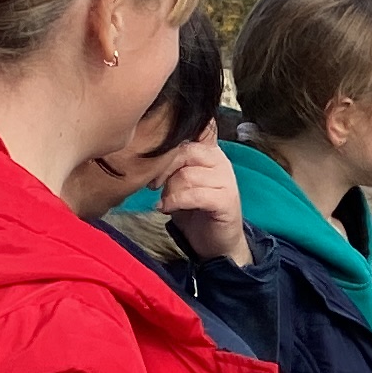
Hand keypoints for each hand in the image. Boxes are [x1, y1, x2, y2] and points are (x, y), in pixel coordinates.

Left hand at [151, 134, 249, 265]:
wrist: (215, 242)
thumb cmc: (193, 209)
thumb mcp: (178, 180)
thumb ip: (170, 162)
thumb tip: (145, 150)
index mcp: (208, 150)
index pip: (190, 130)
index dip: (167, 143)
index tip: (152, 160)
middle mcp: (220, 160)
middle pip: (184, 151)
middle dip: (162, 169)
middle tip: (153, 185)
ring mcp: (226, 180)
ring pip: (186, 175)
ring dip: (169, 190)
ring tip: (165, 201)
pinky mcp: (226, 200)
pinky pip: (195, 195)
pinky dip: (176, 202)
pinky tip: (168, 209)